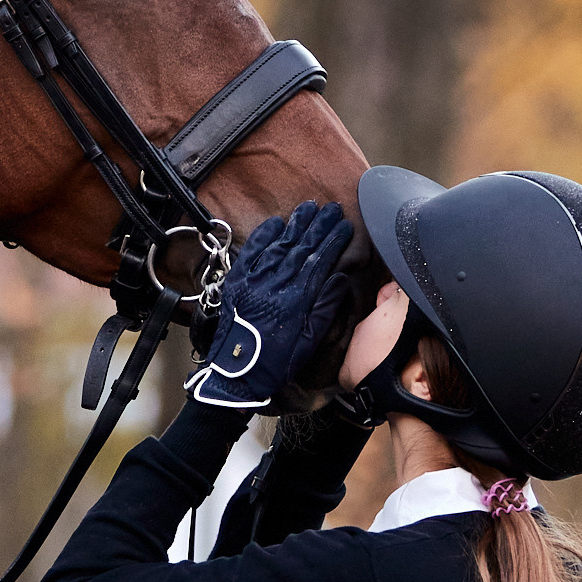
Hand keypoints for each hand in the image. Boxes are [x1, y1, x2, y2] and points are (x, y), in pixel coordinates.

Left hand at [187, 202, 355, 410]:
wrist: (236, 374)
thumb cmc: (276, 362)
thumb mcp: (309, 341)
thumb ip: (326, 308)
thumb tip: (340, 278)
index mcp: (297, 300)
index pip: (320, 261)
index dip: (334, 241)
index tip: (345, 226)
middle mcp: (276, 285)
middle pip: (302, 248)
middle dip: (319, 226)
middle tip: (333, 208)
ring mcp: (254, 281)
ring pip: (279, 245)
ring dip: (295, 224)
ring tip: (309, 207)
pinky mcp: (237, 282)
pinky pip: (251, 252)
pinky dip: (264, 235)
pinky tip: (276, 222)